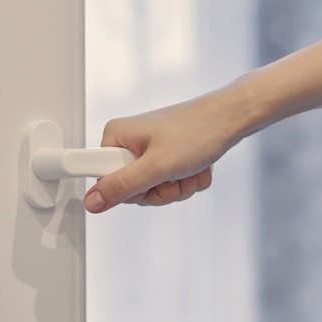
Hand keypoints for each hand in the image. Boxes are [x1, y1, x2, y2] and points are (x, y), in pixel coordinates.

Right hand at [83, 90, 246, 212]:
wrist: (232, 118)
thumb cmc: (198, 132)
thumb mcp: (156, 166)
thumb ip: (122, 186)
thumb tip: (90, 202)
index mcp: (116, 136)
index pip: (105, 181)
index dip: (130, 189)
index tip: (150, 177)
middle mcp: (129, 142)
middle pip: (132, 190)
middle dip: (160, 190)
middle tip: (175, 174)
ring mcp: (148, 150)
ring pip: (154, 191)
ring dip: (178, 187)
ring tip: (190, 167)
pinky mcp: (167, 157)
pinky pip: (171, 185)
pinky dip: (187, 181)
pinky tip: (197, 166)